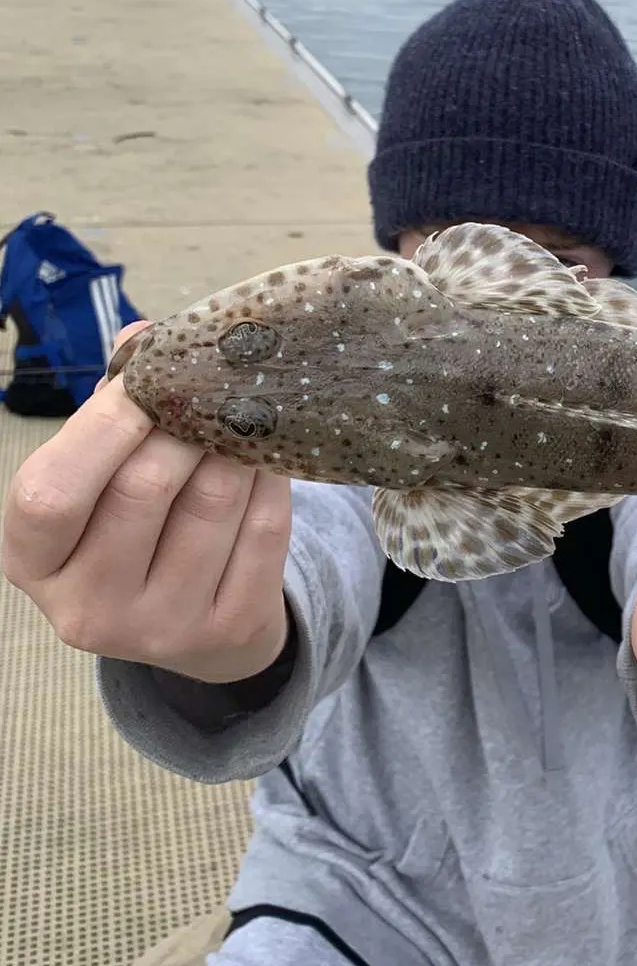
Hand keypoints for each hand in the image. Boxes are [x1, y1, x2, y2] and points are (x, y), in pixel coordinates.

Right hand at [2, 322, 292, 682]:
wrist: (201, 626)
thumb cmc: (140, 531)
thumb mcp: (104, 482)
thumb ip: (115, 416)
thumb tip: (145, 337)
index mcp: (34, 564)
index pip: (49, 492)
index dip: (102, 424)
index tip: (148, 375)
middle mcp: (88, 608)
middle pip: (143, 489)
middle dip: (184, 423)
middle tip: (213, 385)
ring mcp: (161, 628)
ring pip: (212, 503)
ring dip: (235, 444)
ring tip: (246, 412)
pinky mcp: (231, 628)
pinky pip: (264, 529)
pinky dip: (273, 479)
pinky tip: (271, 454)